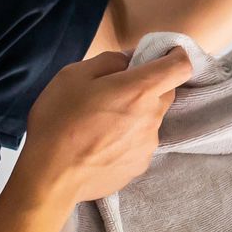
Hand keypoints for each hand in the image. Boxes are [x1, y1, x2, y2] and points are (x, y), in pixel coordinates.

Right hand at [18, 48, 192, 206]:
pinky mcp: (140, 166)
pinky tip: (100, 144)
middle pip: (165, 92)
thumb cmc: (59, 120)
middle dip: (147, 86)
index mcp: (139, 90)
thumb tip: (129, 61)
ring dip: (135, 114)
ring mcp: (148, 145)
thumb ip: (109, 61)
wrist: (50, 177)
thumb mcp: (74, 75)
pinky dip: (127, 139)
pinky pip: (140, 142)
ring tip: (101, 123)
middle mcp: (152, 117)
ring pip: (150, 119)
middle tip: (115, 91)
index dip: (176, 55)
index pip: (181, 66)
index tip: (162, 54)